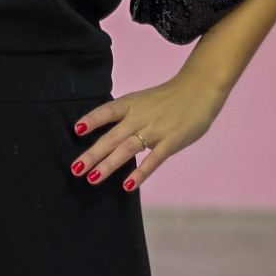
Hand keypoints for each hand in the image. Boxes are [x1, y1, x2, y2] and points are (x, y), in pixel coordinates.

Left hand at [69, 72, 226, 190]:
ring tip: (93, 179)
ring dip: (109, 165)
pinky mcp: (171, 141)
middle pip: (112, 136)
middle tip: (76, 169)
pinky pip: (154, 159)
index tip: (77, 130)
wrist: (200, 89)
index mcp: (131, 104)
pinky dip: (140, 172)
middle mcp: (140, 116)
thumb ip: (127, 118)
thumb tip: (106, 138)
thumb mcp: (143, 101)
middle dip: (93, 154)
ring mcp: (156, 129)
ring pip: (128, 148)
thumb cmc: (169, 99)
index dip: (92, 119)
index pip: (108, 111)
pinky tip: (128, 185)